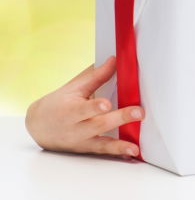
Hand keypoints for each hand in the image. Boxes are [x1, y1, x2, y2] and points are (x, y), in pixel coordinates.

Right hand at [24, 56, 143, 158]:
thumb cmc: (58, 103)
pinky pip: (102, 151)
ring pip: (100, 144)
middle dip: (119, 119)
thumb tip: (116, 59)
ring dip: (119, 145)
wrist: (38, 126)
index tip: (106, 104)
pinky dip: (117, 152)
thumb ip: (97, 76)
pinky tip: (132, 153)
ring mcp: (81, 141)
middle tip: (138, 113)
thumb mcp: (74, 87)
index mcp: (70, 110)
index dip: (94, 107)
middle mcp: (75, 128)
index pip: (83, 109)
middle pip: (98, 125)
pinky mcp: (86, 149)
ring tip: (134, 147)